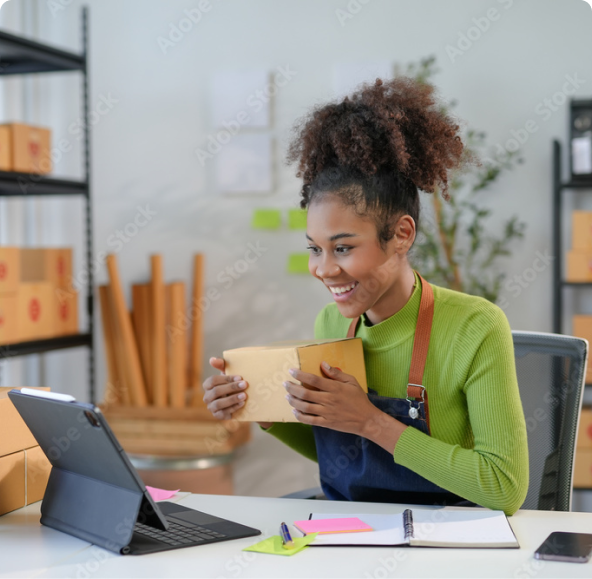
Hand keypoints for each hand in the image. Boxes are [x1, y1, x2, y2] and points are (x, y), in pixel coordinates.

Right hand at [202, 357, 271, 428]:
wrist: (240, 398)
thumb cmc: (232, 382)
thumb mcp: (228, 373)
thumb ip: (221, 364)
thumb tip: (212, 359)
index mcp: (207, 385)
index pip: (213, 381)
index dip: (226, 379)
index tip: (240, 377)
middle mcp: (207, 397)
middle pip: (216, 392)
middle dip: (231, 388)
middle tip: (245, 385)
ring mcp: (211, 407)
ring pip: (219, 403)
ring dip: (232, 399)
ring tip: (244, 395)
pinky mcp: (218, 416)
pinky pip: (224, 413)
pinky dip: (233, 408)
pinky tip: (242, 403)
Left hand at [284, 361, 407, 451]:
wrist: (366, 420)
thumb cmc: (359, 399)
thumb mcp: (351, 381)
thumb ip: (336, 373)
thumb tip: (323, 364)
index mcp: (334, 388)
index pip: (313, 380)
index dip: (300, 374)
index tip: (291, 371)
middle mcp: (328, 400)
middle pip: (305, 393)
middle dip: (292, 388)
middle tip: (285, 383)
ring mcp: (326, 413)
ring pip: (304, 407)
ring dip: (293, 401)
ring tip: (287, 396)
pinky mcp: (326, 423)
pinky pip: (309, 420)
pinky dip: (299, 416)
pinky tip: (295, 411)